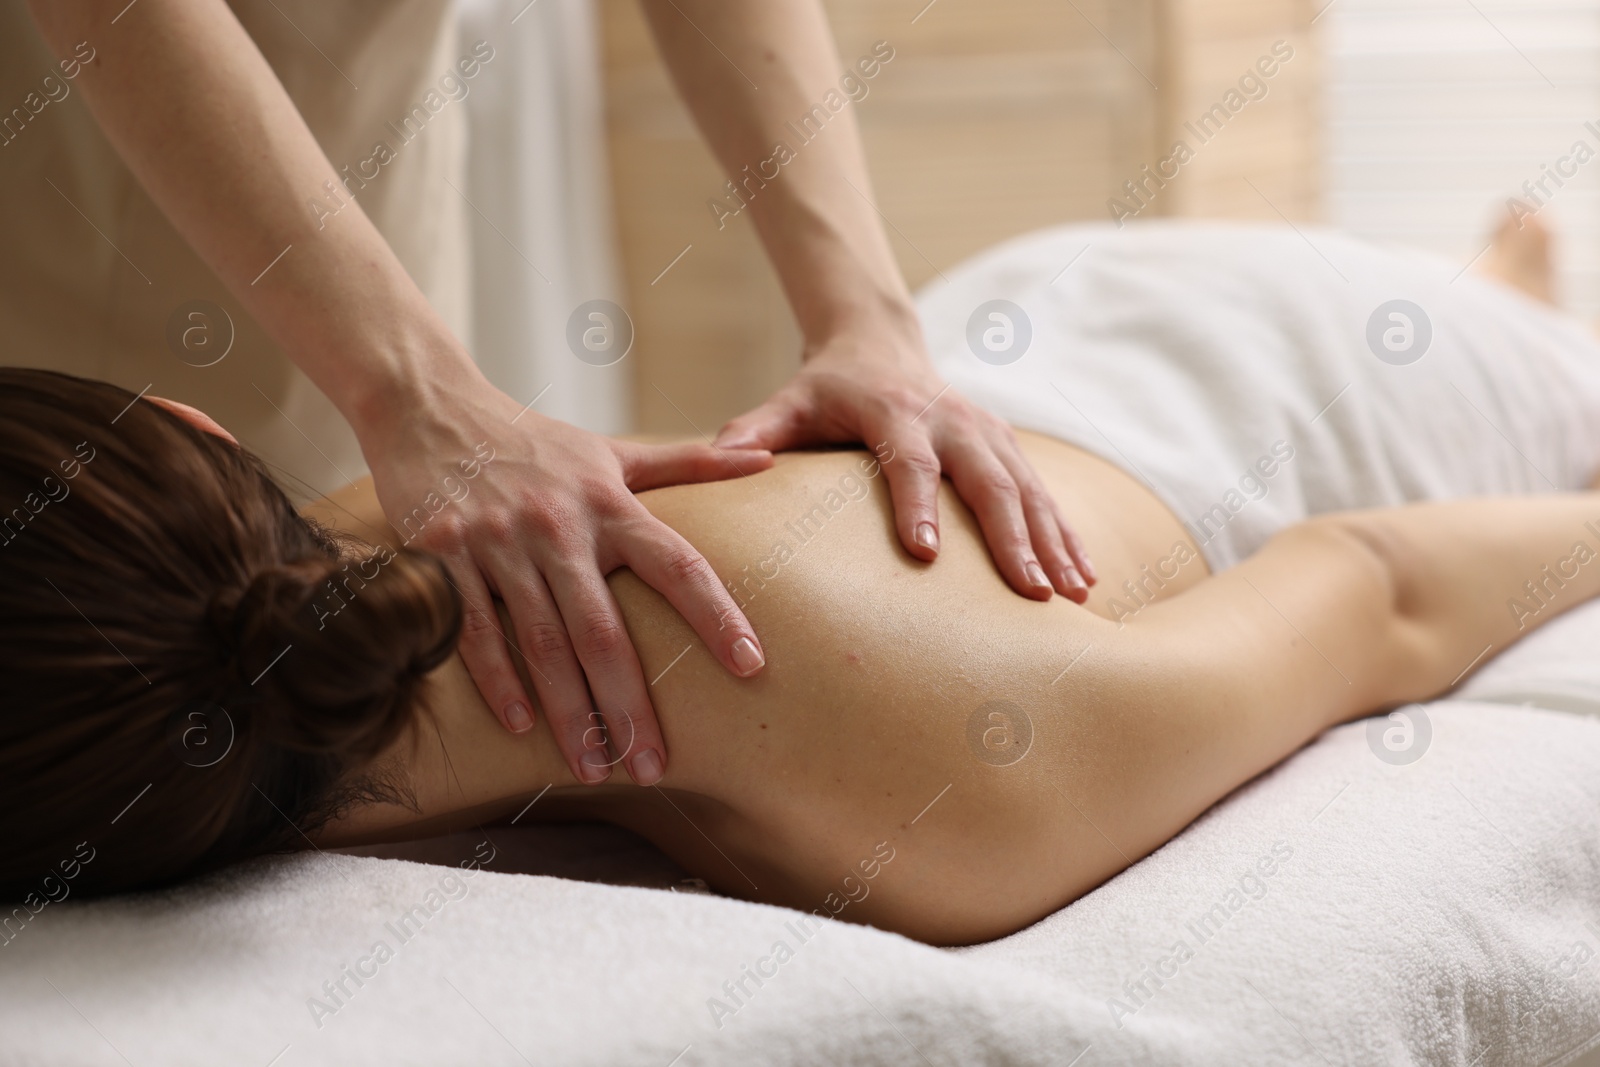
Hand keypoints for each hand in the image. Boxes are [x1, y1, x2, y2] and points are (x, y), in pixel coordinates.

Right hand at [360, 369, 772, 786]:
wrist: (432, 408)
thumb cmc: (534, 443)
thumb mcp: (613, 452)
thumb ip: (690, 463)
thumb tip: (766, 460)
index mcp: (609, 504)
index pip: (678, 565)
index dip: (717, 615)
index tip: (752, 666)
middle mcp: (559, 526)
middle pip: (604, 629)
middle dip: (631, 705)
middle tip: (653, 766)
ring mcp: (499, 542)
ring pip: (541, 643)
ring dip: (568, 712)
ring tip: (593, 767)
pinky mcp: (443, 556)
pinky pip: (475, 631)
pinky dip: (497, 682)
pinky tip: (521, 728)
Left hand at [714, 323, 1094, 602]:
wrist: (881, 343)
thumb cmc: (825, 389)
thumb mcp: (788, 402)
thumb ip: (753, 431)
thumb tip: (715, 460)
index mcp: (896, 412)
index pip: (909, 462)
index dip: (917, 505)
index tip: (926, 554)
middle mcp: (952, 420)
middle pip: (988, 482)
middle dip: (1013, 539)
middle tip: (1032, 593)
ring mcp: (988, 433)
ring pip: (1028, 491)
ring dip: (1054, 543)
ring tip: (1074, 596)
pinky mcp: (1008, 447)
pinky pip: (1044, 495)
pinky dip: (1067, 536)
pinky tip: (1087, 579)